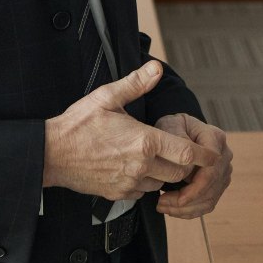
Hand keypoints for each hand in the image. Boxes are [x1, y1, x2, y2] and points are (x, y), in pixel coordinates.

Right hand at [43, 62, 219, 202]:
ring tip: (154, 157)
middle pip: (179, 173)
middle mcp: (140, 166)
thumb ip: (136, 83)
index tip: (212, 153)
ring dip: (164, 173)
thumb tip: (156, 68)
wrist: (51, 154)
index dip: (203, 155)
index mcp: (143, 141)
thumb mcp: (107, 96)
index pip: (186, 153)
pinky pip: (143, 192)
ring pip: (162, 184)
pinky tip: (136, 167)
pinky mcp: (118, 194)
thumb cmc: (78, 124)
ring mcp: (129, 183)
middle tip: (180, 151)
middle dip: (184, 164)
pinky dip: (146, 182)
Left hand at [152, 113, 231, 218]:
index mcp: (215, 139)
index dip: (196, 189)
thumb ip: (179, 141)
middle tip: (161, 204)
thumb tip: (189, 164)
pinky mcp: (218, 183)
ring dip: (186, 209)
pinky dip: (191, 211)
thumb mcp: (170, 126)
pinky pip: (208, 204)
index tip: (178, 199)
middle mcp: (224, 155)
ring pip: (210, 199)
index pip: (211, 170)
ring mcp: (223, 170)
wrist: (177, 130)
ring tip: (163, 207)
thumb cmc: (172, 128)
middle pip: (212, 188)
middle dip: (187, 202)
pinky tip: (173, 210)